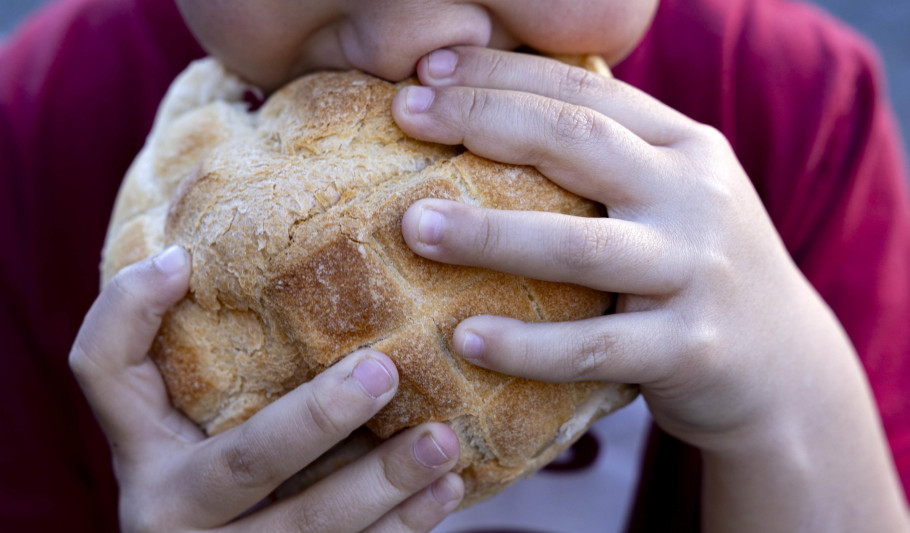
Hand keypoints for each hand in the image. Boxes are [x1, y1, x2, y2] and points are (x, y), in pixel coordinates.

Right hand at [69, 246, 462, 531]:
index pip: (101, 369)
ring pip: (306, 528)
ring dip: (383, 484)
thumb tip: (187, 260)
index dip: (129, 311)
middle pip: (241, 462)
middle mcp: (171, 512)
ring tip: (442, 441)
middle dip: (316, 419)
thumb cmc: (222, 461)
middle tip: (382, 373)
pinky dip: (403, 527)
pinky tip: (443, 491)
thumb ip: (200, 351)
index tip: (183, 262)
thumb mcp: (195, 411)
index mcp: (145, 451)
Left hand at [391, 47, 907, 529]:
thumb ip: (610, 160)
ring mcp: (696, 273)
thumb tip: (493, 124)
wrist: (785, 370)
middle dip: (482, 120)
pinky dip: (527, 344)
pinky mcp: (689, 348)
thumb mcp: (673, 198)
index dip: (501, 74)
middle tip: (404, 115)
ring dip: (487, 234)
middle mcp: (695, 197)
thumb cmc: (696, 274)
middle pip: (577, 141)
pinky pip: (593, 347)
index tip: (425, 72)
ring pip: (580, 245)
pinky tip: (464, 339)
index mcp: (685, 148)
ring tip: (411, 228)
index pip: (584, 91)